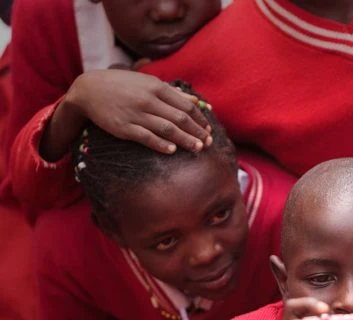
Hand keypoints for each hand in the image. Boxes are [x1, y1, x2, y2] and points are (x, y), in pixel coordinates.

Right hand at [40, 70, 212, 161]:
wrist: (89, 90)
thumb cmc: (122, 85)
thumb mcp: (147, 82)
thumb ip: (173, 92)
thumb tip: (197, 100)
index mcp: (156, 87)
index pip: (186, 105)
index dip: (200, 119)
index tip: (209, 129)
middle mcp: (148, 100)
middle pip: (180, 118)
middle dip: (197, 132)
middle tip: (209, 142)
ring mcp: (136, 114)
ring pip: (167, 129)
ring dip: (185, 140)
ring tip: (197, 148)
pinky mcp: (125, 128)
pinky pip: (146, 138)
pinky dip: (161, 144)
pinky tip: (172, 150)